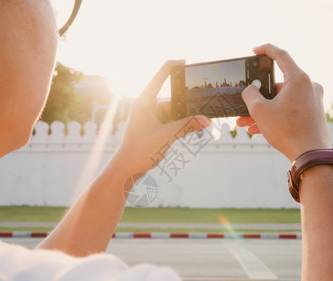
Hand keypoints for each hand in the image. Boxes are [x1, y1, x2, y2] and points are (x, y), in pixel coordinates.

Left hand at [113, 60, 210, 176]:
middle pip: (173, 98)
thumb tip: (206, 120)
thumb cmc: (139, 151)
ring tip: (197, 125)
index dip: (173, 66)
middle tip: (203, 113)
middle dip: (188, 106)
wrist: (126, 169)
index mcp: (144, 101)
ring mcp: (150, 115)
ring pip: (175, 111)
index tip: (186, 61)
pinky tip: (191, 130)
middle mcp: (146, 105)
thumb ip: (187, 126)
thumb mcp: (167, 137)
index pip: (160, 76)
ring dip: (185, 118)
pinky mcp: (153, 125)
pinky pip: (172, 120)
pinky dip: (181, 125)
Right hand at [237, 43, 331, 161]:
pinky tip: (259, 129)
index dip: (266, 50)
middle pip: (277, 84)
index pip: (281, 55)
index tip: (255, 51)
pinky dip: (275, 115)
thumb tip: (251, 89)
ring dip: (264, 110)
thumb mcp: (260, 111)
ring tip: (246, 123)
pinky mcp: (313, 113)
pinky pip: (290, 109)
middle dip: (258, 97)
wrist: (311, 155)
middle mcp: (309, 86)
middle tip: (243, 105)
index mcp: (298, 79)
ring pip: (282, 99)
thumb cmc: (288, 131)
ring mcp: (312, 100)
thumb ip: (250, 94)